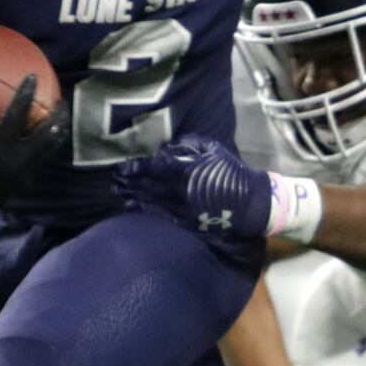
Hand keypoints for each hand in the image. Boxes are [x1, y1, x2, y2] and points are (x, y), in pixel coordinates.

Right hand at [0, 77, 67, 215]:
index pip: (17, 118)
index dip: (25, 96)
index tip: (32, 77)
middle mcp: (15, 164)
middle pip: (48, 136)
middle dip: (58, 116)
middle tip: (60, 99)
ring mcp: (24, 175)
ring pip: (51, 149)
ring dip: (58, 130)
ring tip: (60, 114)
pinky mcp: (27, 182)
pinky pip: (44, 158)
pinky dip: (49, 143)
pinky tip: (48, 132)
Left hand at [116, 135, 272, 237]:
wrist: (251, 204)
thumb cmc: (233, 172)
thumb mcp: (215, 150)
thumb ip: (191, 143)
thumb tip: (169, 145)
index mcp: (188, 172)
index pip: (155, 169)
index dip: (136, 168)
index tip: (121, 167)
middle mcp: (181, 192)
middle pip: (149, 187)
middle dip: (130, 183)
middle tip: (114, 180)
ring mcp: (183, 209)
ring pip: (152, 203)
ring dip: (134, 197)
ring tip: (120, 194)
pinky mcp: (187, 222)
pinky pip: (162, 216)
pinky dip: (148, 210)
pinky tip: (137, 207)